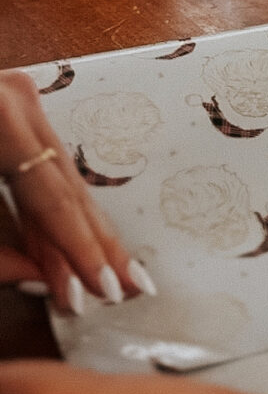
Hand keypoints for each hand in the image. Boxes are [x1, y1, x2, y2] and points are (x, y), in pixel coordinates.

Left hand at [0, 69, 148, 311]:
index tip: (101, 292)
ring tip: (118, 275)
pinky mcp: (15, 112)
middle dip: (96, 246)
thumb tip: (38, 279)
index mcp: (0, 120)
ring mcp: (21, 102)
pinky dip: (58, 212)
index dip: (77, 252)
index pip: (52, 199)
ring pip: (62, 181)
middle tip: (130, 289)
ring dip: (85, 233)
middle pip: (68, 189)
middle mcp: (20, 102)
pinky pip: (45, 170)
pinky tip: (82, 246)